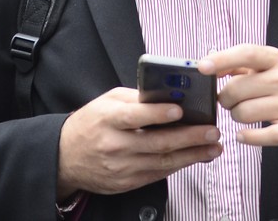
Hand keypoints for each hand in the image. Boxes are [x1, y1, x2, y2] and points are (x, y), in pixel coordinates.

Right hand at [57, 87, 221, 199]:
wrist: (64, 157)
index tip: (180, 109)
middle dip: (188, 137)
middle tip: (211, 131)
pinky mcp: (126, 182)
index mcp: (108, 120)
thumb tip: (170, 95)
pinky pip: (157, 174)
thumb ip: (136, 98)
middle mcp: (114, 145)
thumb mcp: (108, 101)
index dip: (157, 113)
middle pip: (156, 143)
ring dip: (192, 155)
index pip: (134, 116)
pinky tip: (195, 157)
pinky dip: (178, 165)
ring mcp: (120, 167)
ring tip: (213, 146)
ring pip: (161, 162)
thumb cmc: (91, 123)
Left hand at [197, 44, 277, 150]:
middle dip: (226, 98)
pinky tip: (243, 135)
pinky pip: (260, 136)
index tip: (202, 67)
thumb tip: (208, 64)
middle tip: (232, 101)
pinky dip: (246, 137)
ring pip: (243, 113)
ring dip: (236, 116)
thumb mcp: (267, 67)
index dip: (222, 59)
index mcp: (275, 59)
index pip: (246, 53)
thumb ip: (237, 64)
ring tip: (245, 114)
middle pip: (237, 89)